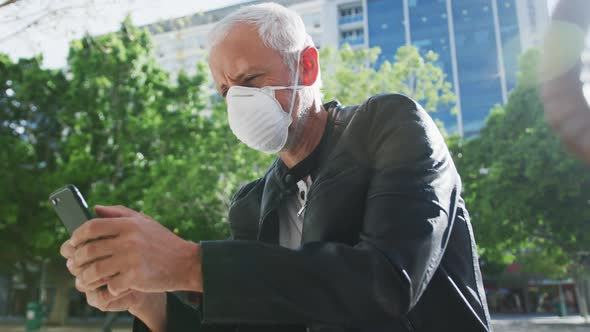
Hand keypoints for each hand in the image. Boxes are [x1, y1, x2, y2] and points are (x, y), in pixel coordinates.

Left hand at [60, 205, 201, 295]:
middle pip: (89, 250)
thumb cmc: (163, 242)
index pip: (92, 226)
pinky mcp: (136, 277)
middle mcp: (129, 240)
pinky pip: (111, 285)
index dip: (77, 236)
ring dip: (86, 278)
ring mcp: (132, 259)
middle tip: (73, 264)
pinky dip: (109, 288)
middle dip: (76, 259)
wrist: (187, 263)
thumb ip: (119, 213)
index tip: (73, 243)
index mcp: (129, 224)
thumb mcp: (145, 221)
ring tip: (84, 280)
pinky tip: (112, 286)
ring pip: (95, 270)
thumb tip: (94, 208)